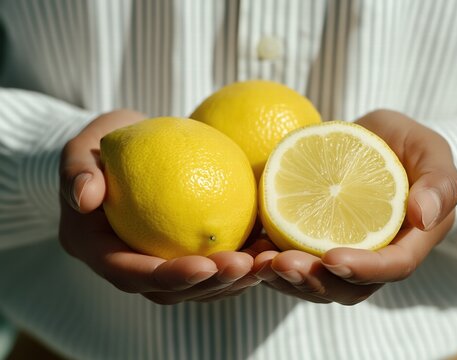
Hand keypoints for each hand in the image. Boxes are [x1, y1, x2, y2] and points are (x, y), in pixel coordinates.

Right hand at [59, 110, 262, 303]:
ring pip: (196, 286)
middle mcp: (128, 264)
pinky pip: (212, 262)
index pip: (131, 273)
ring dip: (232, 280)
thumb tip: (85, 198)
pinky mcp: (181, 248)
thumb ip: (78, 171)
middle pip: (169, 291)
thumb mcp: (81, 149)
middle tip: (246, 266)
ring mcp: (156, 260)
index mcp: (98, 249)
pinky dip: (240, 258)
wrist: (121, 149)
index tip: (206, 264)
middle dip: (210, 284)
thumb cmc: (99, 146)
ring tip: (265, 262)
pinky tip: (267, 245)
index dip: (168, 276)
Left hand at [254, 109, 456, 304]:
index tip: (332, 257)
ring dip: (286, 279)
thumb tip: (424, 217)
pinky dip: (270, 261)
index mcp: (409, 241)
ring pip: (316, 283)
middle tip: (281, 263)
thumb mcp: (431, 150)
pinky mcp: (312, 242)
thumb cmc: (408, 146)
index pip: (392, 268)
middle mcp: (374, 257)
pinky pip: (293, 262)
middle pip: (348, 287)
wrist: (373, 142)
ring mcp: (342, 252)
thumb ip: (440, 182)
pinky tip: (248, 248)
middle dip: (314, 281)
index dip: (364, 269)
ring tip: (257, 261)